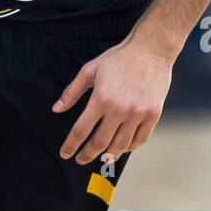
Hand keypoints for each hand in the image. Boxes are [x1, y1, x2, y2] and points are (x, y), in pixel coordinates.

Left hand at [53, 36, 172, 166]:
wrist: (151, 50)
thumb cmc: (118, 58)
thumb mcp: (90, 70)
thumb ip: (72, 92)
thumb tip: (56, 109)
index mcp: (101, 98)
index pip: (81, 130)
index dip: (71, 145)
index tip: (65, 154)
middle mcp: (119, 109)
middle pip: (100, 143)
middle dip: (87, 155)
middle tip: (80, 159)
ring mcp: (138, 113)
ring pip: (120, 146)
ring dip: (108, 155)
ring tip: (101, 157)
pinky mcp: (153, 114)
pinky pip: (140, 140)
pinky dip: (129, 148)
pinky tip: (122, 147)